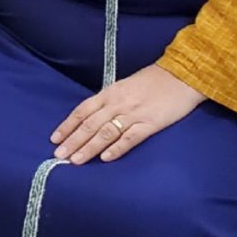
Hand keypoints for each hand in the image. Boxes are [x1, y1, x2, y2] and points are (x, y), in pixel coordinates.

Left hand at [50, 63, 204, 164]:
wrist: (182, 75)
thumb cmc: (152, 81)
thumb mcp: (125, 86)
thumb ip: (109, 101)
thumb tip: (92, 117)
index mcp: (110, 93)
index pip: (82, 110)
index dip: (68, 125)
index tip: (55, 139)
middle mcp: (117, 103)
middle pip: (90, 124)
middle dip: (73, 140)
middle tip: (59, 155)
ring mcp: (134, 113)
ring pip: (105, 132)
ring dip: (89, 147)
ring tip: (76, 160)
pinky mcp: (151, 123)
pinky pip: (130, 137)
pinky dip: (117, 148)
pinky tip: (105, 158)